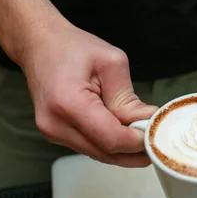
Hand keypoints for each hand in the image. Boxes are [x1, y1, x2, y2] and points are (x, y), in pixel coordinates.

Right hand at [18, 19, 156, 166]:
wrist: (39, 44)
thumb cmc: (72, 47)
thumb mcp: (111, 62)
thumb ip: (128, 97)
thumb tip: (146, 121)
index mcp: (68, 103)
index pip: (112, 139)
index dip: (138, 141)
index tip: (157, 131)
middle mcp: (56, 124)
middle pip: (106, 152)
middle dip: (135, 149)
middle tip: (157, 138)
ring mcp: (52, 132)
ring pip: (99, 153)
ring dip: (123, 148)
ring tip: (144, 133)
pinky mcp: (55, 133)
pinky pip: (89, 145)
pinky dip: (109, 142)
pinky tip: (124, 130)